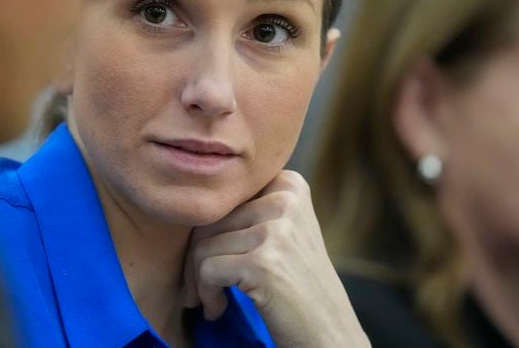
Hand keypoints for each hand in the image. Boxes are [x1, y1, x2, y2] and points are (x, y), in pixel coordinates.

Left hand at [182, 170, 369, 346]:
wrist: (330, 333)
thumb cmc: (298, 286)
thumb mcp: (283, 231)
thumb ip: (248, 210)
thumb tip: (188, 205)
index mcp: (289, 185)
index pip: (223, 197)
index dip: (207, 231)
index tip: (212, 260)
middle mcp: (286, 200)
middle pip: (208, 220)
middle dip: (195, 259)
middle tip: (202, 289)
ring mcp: (276, 231)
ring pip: (202, 246)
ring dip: (198, 281)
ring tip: (215, 300)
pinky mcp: (264, 263)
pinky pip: (206, 270)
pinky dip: (206, 295)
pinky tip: (219, 309)